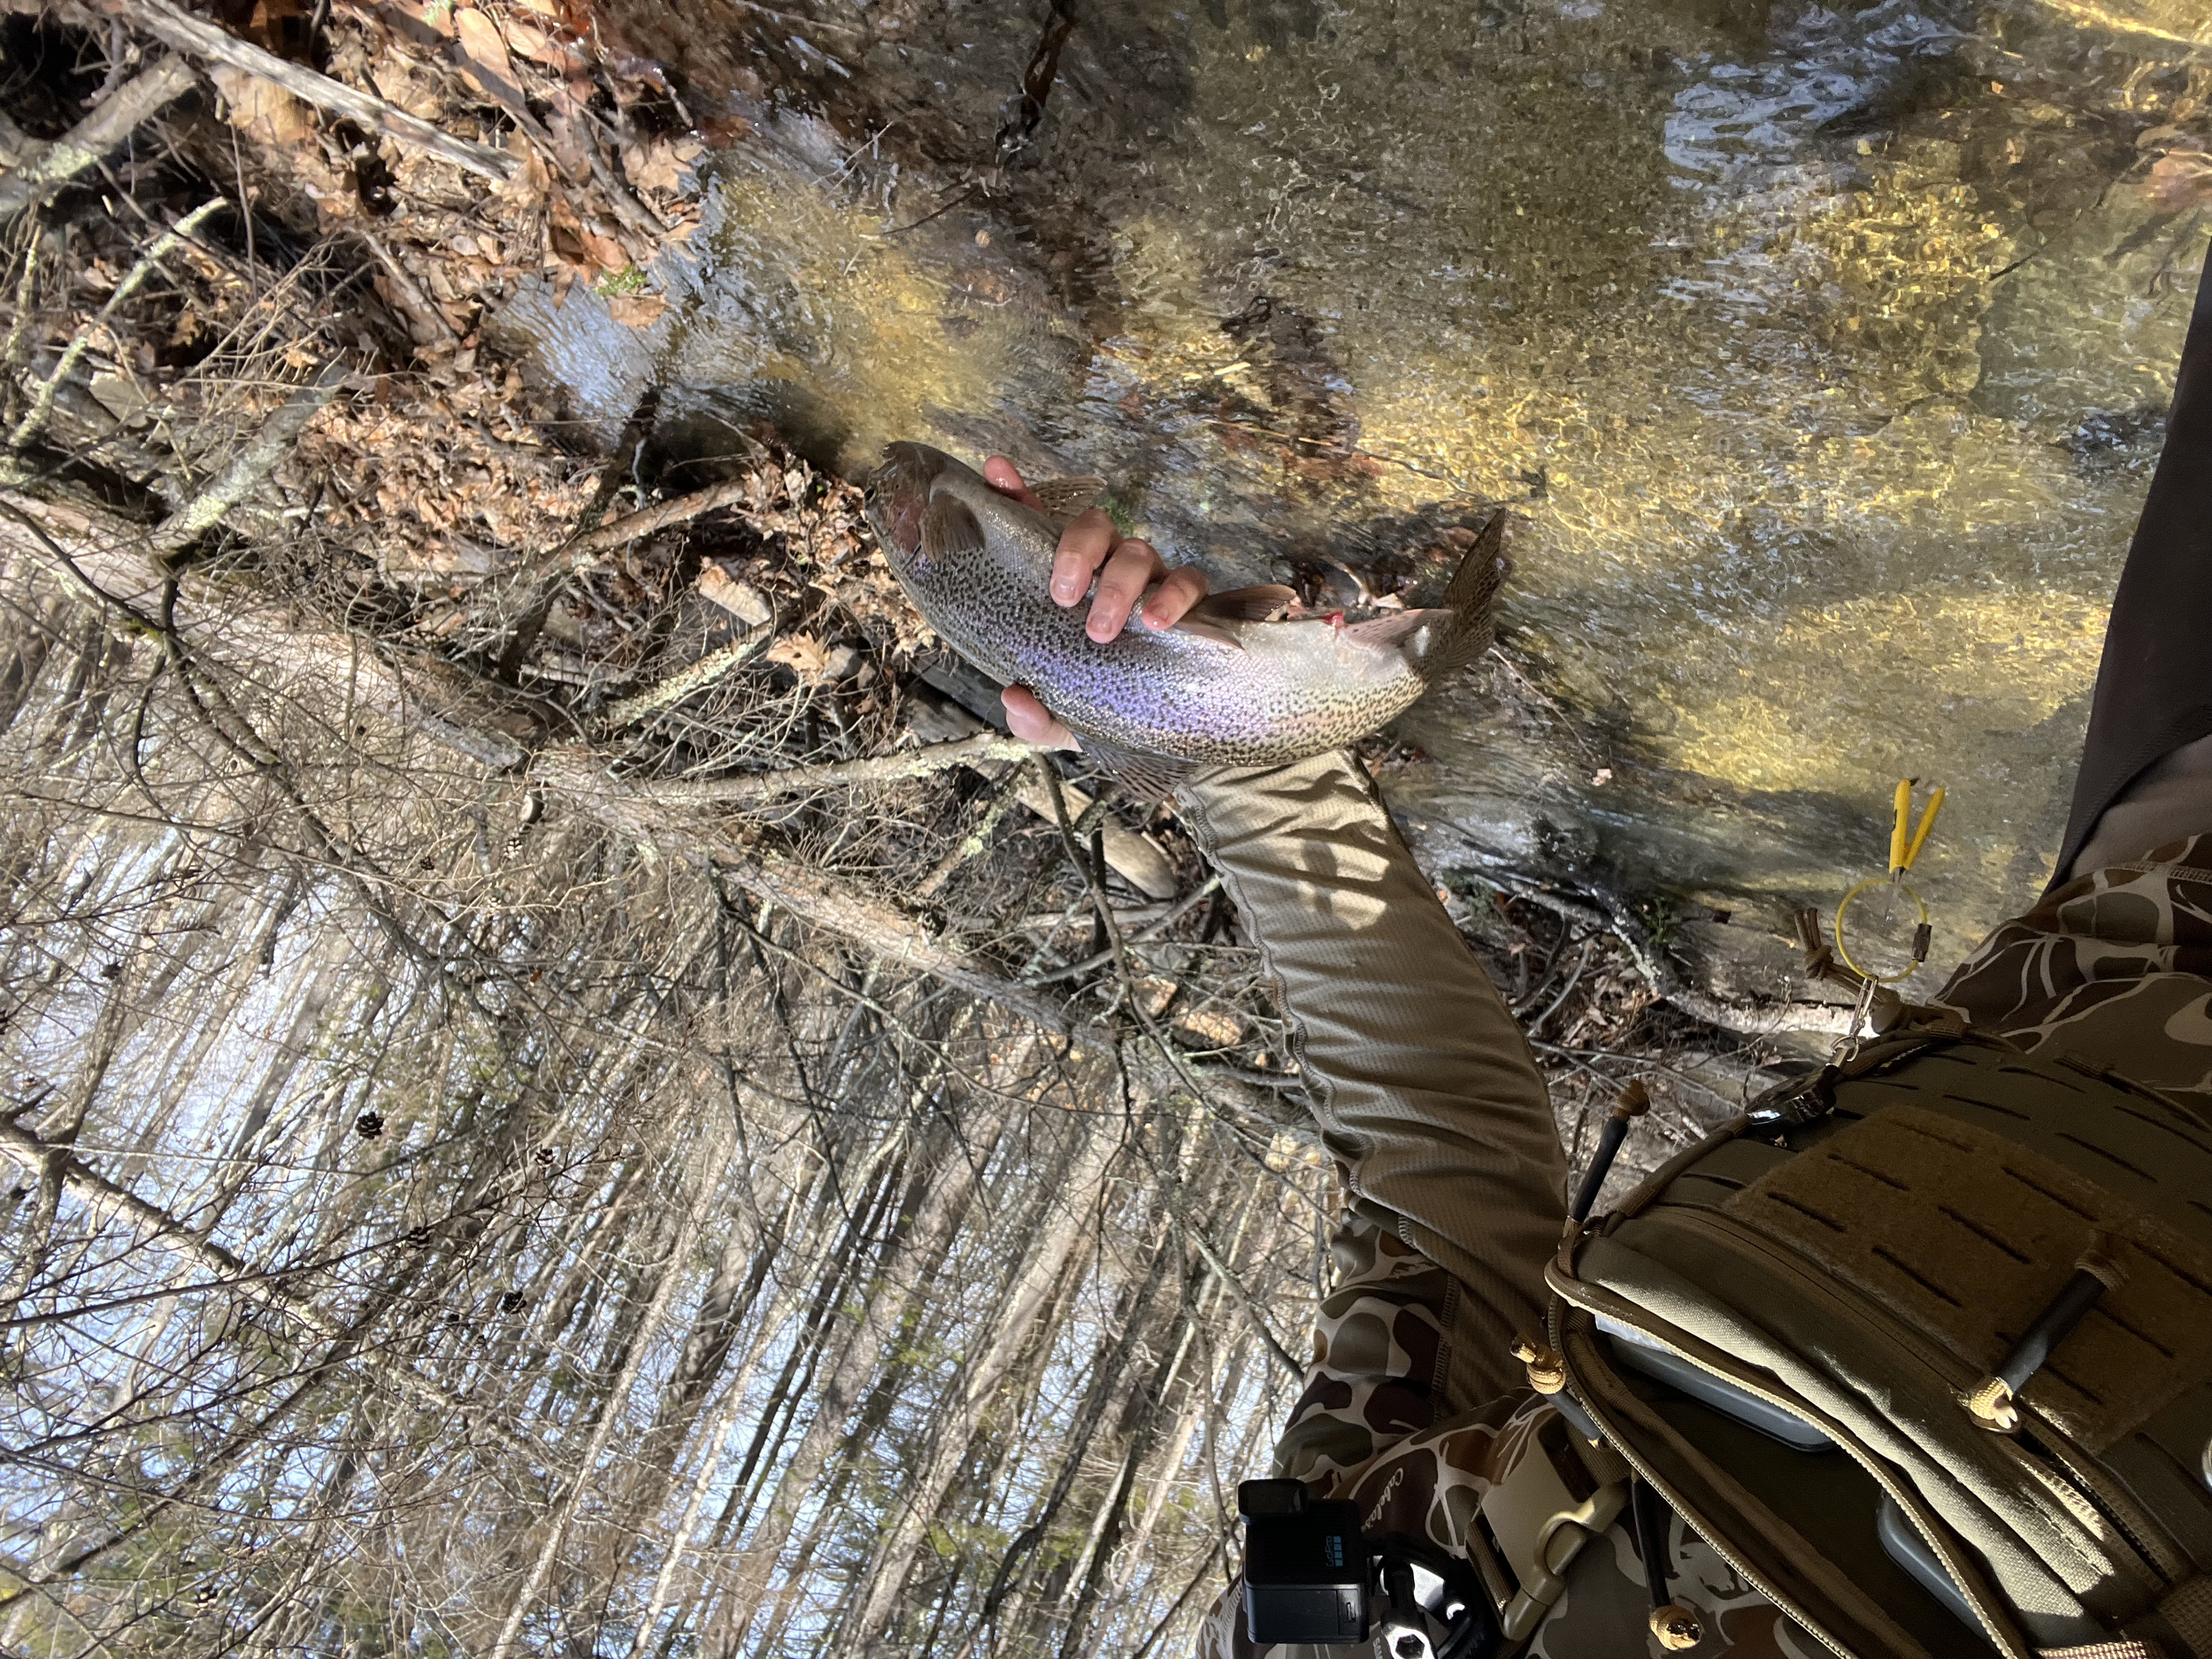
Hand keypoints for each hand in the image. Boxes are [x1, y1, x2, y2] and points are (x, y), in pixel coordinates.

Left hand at [981, 455, 1209, 749]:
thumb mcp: (1058, 719)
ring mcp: (1147, 580)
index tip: (996, 472)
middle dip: (1075, 552)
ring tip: (1102, 629)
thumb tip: (1015, 697)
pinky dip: (1174, 596)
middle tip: (1063, 598)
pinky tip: (1158, 623)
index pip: (1036, 526)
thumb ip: (1032, 716)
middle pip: (1091, 527)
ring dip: (1119, 584)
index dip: (1016, 494)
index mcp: (1063, 582)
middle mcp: (1104, 569)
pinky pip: (1189, 581)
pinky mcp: (1189, 601)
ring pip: (1135, 550)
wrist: (1155, 733)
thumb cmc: (1097, 707)